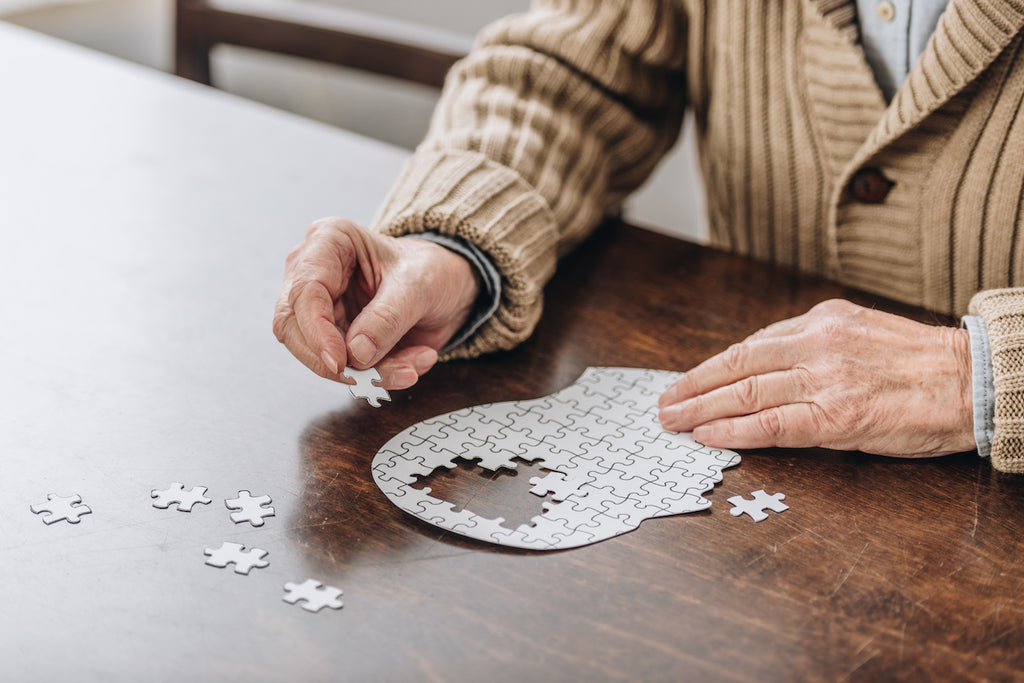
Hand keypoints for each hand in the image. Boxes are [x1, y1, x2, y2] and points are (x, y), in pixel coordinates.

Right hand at [273, 218, 480, 388]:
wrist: (447, 286)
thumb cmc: (430, 269)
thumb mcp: (419, 285)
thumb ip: (388, 317)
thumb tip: (355, 352)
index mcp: (329, 241)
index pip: (304, 291)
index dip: (316, 332)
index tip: (340, 362)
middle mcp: (314, 273)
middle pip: (294, 328)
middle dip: (334, 361)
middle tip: (372, 378)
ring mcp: (321, 308)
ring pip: (318, 355)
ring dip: (365, 373)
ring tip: (410, 368)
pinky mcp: (334, 337)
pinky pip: (344, 368)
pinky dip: (378, 375)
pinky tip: (411, 364)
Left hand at [658, 299, 974, 456]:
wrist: (974, 381)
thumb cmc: (920, 363)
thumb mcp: (860, 332)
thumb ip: (813, 344)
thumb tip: (764, 363)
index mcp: (821, 321)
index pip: (749, 345)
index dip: (711, 367)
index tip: (685, 380)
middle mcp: (817, 344)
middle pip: (737, 366)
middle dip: (692, 386)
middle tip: (664, 403)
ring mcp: (825, 380)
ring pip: (746, 393)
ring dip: (701, 409)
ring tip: (673, 421)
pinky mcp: (838, 416)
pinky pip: (773, 425)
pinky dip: (734, 431)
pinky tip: (708, 436)